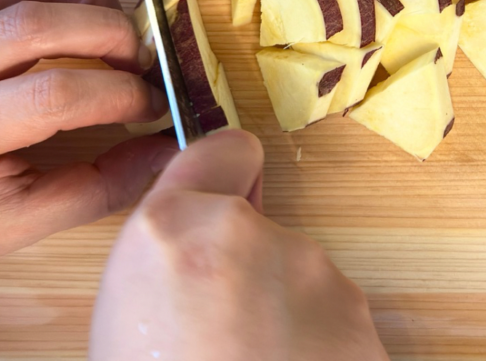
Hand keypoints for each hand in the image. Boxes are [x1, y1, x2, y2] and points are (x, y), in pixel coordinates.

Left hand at [0, 0, 175, 274]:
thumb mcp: (13, 225)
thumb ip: (95, 189)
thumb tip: (166, 150)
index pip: (48, 96)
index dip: (116, 95)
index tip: (152, 108)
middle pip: (33, 24)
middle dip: (111, 35)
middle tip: (145, 66)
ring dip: (87, 0)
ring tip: (119, 37)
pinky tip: (85, 18)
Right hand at [90, 130, 388, 360]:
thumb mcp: (128, 320)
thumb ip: (167, 262)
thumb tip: (189, 253)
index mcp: (171, 232)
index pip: (222, 147)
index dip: (221, 172)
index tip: (223, 194)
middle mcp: (251, 234)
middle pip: (258, 222)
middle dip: (246, 260)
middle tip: (218, 327)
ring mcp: (313, 271)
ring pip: (294, 270)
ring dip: (279, 306)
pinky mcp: (357, 310)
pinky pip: (327, 309)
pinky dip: (313, 338)